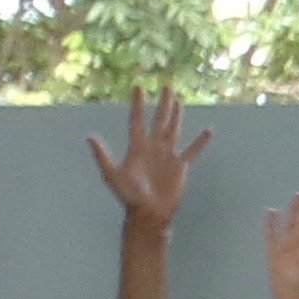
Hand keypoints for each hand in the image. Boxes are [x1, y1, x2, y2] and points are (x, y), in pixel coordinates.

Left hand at [88, 85, 209, 230]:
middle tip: (166, 85)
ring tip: (178, 100)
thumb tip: (90, 137)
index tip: (138, 88)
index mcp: (137, 147)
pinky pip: (192, 150)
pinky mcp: (180, 166)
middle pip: (158, 120)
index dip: (138, 104)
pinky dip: (200, 142)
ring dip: (176, 115)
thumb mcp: (112, 175)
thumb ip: (102, 156)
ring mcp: (167, 156)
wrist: (148, 214)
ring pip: (173, 130)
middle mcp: (153, 148)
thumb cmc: (129, 196)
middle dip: (162, 103)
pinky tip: (209, 131)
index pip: (137, 121)